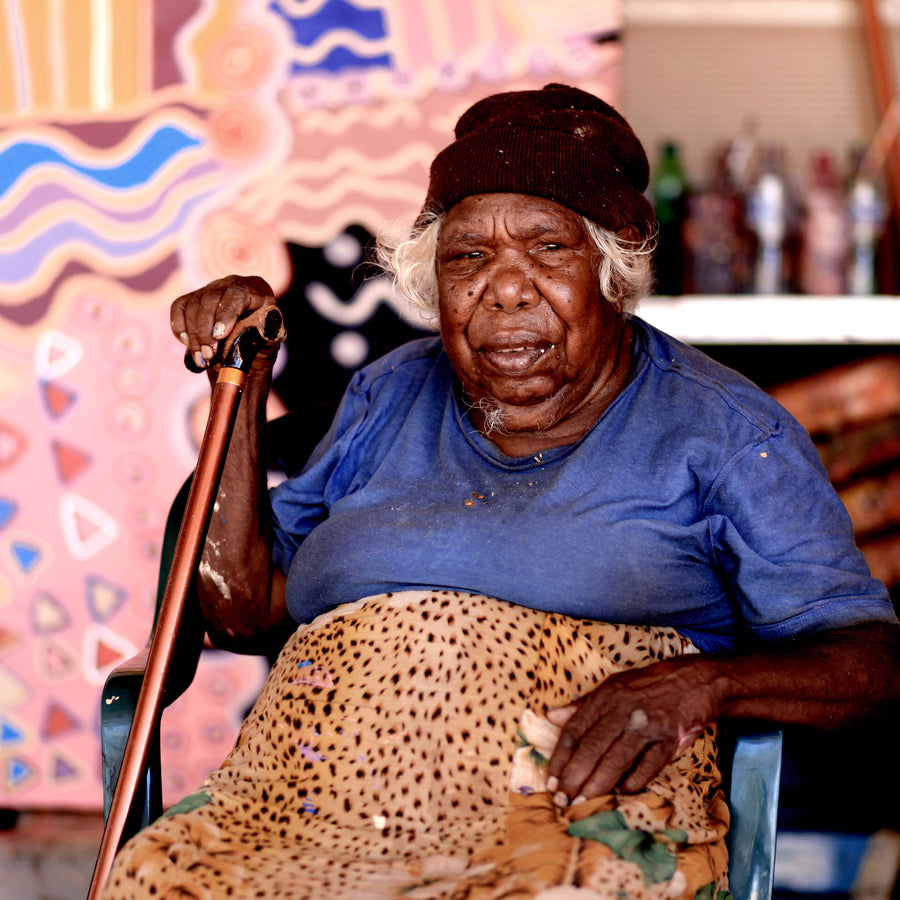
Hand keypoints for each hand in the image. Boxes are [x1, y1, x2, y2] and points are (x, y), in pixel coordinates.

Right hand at [171, 274, 276, 370]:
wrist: (249, 341)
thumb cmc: (263, 336)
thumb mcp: (273, 337)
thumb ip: (271, 333)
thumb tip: (268, 329)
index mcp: (253, 289)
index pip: (237, 294)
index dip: (226, 314)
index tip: (220, 336)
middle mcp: (229, 284)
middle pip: (210, 300)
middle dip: (206, 331)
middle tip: (209, 355)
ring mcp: (209, 290)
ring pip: (192, 306)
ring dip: (193, 335)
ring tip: (202, 359)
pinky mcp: (193, 299)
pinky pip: (178, 308)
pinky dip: (179, 326)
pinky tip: (187, 344)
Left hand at [545, 655, 722, 804]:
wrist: (692, 680)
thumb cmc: (645, 686)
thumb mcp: (611, 687)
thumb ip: (582, 706)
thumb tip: (550, 717)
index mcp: (605, 697)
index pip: (575, 730)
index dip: (560, 758)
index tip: (550, 780)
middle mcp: (622, 710)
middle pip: (592, 747)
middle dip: (574, 776)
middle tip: (562, 798)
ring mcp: (647, 725)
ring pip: (617, 759)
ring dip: (597, 783)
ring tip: (582, 800)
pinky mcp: (670, 738)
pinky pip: (649, 766)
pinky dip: (634, 780)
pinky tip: (621, 791)